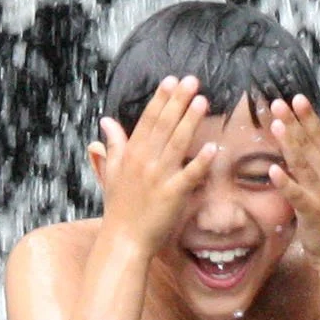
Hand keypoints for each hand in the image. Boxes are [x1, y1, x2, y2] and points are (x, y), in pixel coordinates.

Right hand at [90, 75, 214, 251]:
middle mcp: (145, 161)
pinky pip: (189, 175)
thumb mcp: (113, 172)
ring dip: (189, 121)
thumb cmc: (120, 208)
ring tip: (202, 100)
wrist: (123, 240)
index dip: (160, 99)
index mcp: (132, 154)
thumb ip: (114, 145)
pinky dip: (199, 161)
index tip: (171, 80)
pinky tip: (213, 147)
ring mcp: (159, 177)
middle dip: (177, 101)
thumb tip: (107, 121)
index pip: (148, 120)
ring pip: (176, 143)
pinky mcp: (172, 195)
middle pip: (163, 125)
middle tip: (191, 80)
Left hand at [267, 95, 319, 262]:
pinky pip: (297, 195)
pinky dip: (286, 183)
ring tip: (275, 124)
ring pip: (303, 164)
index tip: (297, 98)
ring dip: (289, 144)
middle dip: (295, 123)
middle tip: (279, 102)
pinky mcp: (312, 211)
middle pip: (310, 145)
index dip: (309, 118)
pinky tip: (274, 170)